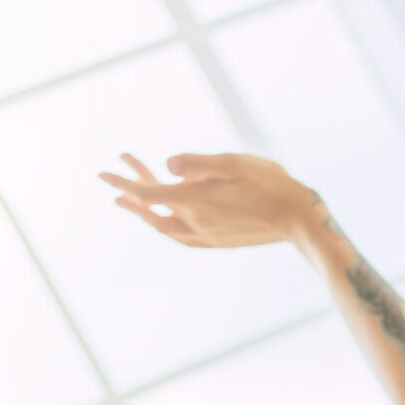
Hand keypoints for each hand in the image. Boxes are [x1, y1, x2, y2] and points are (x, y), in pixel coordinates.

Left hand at [98, 151, 324, 248]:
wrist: (302, 221)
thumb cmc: (272, 185)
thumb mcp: (233, 162)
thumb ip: (196, 162)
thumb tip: (167, 165)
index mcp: (197, 200)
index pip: (148, 193)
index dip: (124, 182)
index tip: (103, 173)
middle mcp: (198, 222)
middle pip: (153, 210)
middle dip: (132, 192)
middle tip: (117, 174)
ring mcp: (209, 236)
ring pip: (165, 228)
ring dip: (145, 213)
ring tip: (132, 202)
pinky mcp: (221, 242)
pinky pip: (183, 237)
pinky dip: (167, 226)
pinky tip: (168, 221)